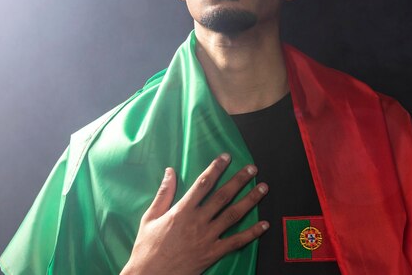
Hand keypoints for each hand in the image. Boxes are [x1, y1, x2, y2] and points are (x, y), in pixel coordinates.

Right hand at [120, 153, 268, 274]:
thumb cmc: (148, 247)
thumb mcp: (150, 217)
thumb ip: (163, 194)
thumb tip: (170, 172)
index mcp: (182, 210)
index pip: (203, 184)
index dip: (216, 168)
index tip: (226, 157)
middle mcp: (198, 221)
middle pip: (223, 196)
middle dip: (239, 180)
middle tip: (252, 169)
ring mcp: (207, 238)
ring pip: (233, 215)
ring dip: (250, 200)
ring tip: (262, 188)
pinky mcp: (213, 253)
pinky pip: (236, 242)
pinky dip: (252, 233)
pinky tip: (264, 225)